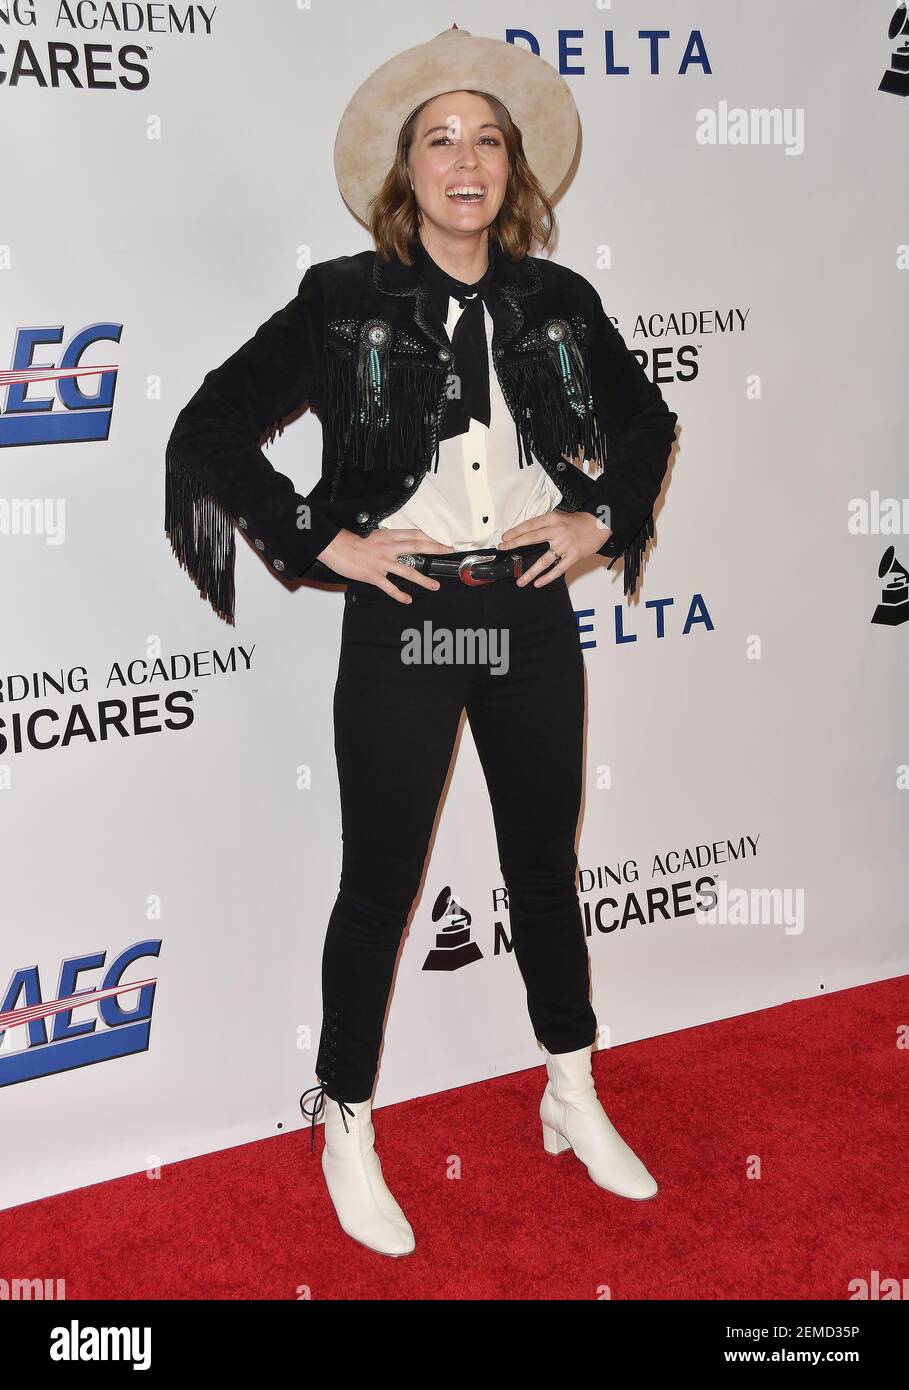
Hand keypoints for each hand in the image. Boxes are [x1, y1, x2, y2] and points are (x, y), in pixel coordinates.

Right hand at [316, 527, 455, 602]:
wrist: (333, 546)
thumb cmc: (348, 540)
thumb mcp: (370, 534)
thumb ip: (384, 538)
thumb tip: (394, 541)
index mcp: (387, 536)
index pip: (414, 535)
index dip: (429, 537)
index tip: (440, 540)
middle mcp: (388, 548)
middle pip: (416, 547)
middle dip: (434, 550)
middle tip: (448, 552)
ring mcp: (382, 563)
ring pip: (408, 571)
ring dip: (423, 580)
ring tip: (435, 586)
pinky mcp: (373, 575)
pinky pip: (390, 587)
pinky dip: (399, 595)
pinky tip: (407, 600)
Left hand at [497, 510, 611, 586]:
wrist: (600, 525)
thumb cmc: (579, 522)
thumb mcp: (560, 517)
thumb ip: (545, 524)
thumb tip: (527, 534)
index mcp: (552, 519)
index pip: (530, 525)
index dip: (516, 532)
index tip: (505, 538)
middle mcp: (557, 531)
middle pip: (531, 538)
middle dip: (515, 544)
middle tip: (503, 549)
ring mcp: (565, 545)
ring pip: (544, 560)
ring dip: (530, 572)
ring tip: (521, 581)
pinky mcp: (573, 556)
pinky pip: (558, 569)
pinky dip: (547, 577)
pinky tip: (538, 583)